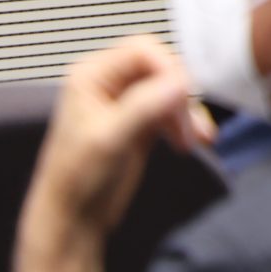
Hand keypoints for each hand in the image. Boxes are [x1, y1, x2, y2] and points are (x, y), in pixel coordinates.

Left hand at [16, 36, 208, 271]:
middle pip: (160, 68)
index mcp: (91, 76)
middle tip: (192, 121)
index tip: (186, 93)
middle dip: (181, 93)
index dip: (168, 68)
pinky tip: (193, 141)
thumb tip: (182, 81)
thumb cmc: (77, 180)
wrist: (73, 221)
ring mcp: (126, 102)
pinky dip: (186, 123)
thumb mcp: (110, 139)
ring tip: (197, 138)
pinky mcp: (140, 122)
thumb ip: (145, 106)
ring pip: (171, 89)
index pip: (141, 50)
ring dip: (187, 112)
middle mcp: (108, 83)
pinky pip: (172, 109)